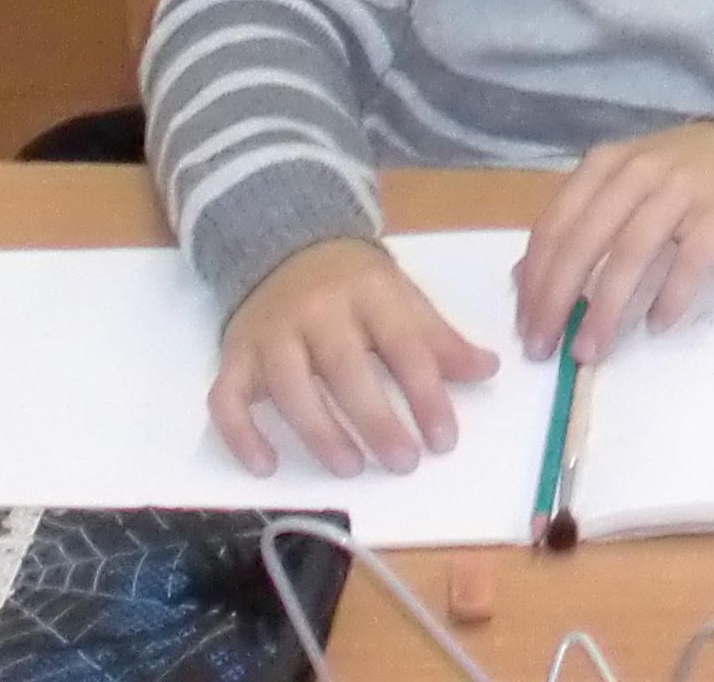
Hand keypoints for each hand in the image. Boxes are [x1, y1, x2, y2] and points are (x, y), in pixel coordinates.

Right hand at [212, 238, 498, 478]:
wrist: (286, 246)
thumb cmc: (355, 284)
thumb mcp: (403, 299)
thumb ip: (440, 338)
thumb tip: (487, 369)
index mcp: (370, 290)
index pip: (403, 344)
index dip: (426, 393)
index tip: (445, 440)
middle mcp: (317, 309)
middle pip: (345, 367)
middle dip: (376, 419)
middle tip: (404, 462)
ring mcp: (270, 332)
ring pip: (288, 384)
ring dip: (318, 431)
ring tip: (349, 468)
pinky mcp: (234, 354)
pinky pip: (226, 397)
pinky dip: (241, 434)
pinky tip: (265, 467)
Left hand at [512, 121, 713, 358]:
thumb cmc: (673, 180)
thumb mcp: (618, 189)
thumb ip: (575, 226)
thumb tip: (524, 281)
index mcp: (604, 166)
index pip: (555, 226)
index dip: (535, 281)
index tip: (526, 328)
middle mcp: (638, 172)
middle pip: (587, 240)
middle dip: (560, 300)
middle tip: (547, 349)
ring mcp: (682, 189)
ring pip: (633, 252)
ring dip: (607, 307)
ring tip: (593, 349)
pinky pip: (690, 260)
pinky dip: (670, 296)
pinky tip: (657, 325)